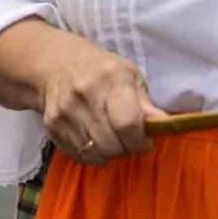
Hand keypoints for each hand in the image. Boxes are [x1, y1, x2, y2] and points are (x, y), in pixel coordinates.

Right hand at [39, 31, 164, 166]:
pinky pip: (79, 155)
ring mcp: (65, 111)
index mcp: (110, 78)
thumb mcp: (130, 75)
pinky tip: (94, 137)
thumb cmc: (102, 70)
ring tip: (111, 136)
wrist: (58, 63)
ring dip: (109, 152)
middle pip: (111, 144)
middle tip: (129, 139)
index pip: (128, 124)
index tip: (145, 140)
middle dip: (126, 148)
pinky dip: (91, 153)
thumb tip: (166, 125)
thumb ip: (146, 103)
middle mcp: (85, 94)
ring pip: (95, 154)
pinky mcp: (52, 126)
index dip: (140, 140)